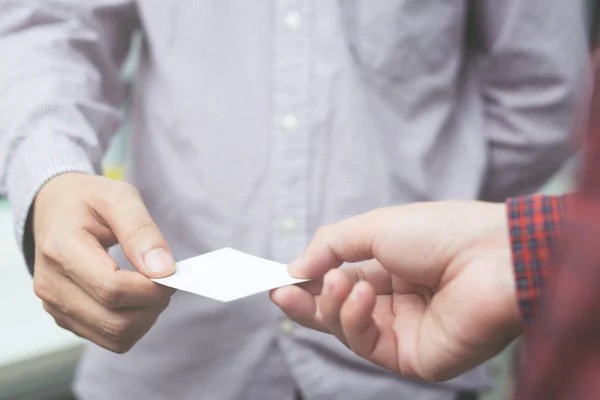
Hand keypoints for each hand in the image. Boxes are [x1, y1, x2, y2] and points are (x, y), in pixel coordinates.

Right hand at [32, 173, 174, 352]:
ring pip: (114, 336)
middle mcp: (51, 285)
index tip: (171, 272)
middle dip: (152, 305)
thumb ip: (142, 231)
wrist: (55, 208)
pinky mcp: (65, 318)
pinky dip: (132, 325)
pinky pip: (108, 338)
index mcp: (60, 249)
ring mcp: (55, 306)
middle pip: (115, 321)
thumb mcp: (119, 198)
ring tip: (152, 289)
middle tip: (166, 280)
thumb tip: (163, 269)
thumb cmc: (88, 200)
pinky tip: (137, 299)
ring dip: (145, 318)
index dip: (151, 288)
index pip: (112, 289)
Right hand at [271, 201, 521, 380]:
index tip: (280, 277)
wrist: (495, 255)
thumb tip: (294, 266)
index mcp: (392, 270)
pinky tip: (362, 296)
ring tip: (338, 281)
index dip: (310, 280)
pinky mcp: (414, 358)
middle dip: (306, 301)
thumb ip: (330, 245)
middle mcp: (397, 303)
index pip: (340, 282)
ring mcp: (405, 332)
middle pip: (337, 311)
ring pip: (347, 329)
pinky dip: (355, 320)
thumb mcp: (375, 226)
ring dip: (332, 305)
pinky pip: (368, 344)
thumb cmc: (442, 232)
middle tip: (280, 291)